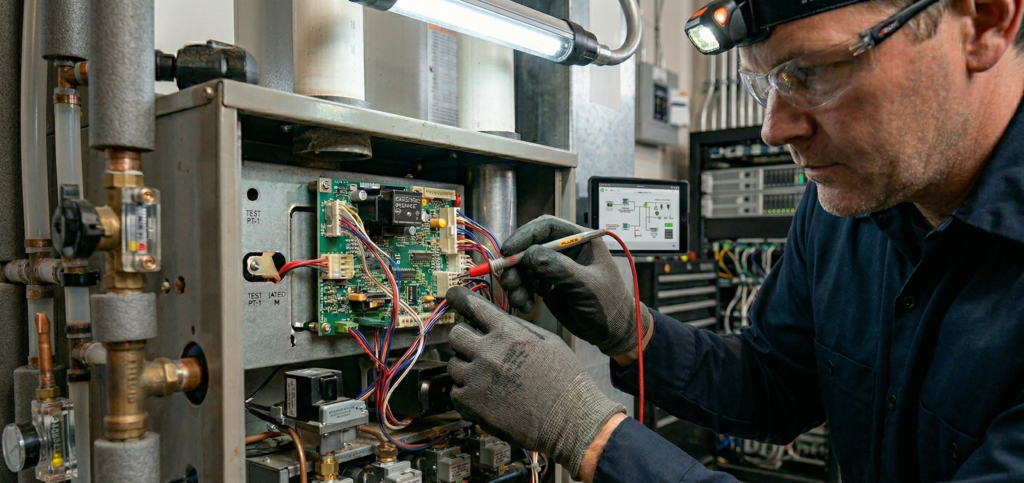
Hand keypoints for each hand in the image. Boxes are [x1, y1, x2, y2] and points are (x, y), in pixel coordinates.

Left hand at [445, 286, 624, 478]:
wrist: (570, 419)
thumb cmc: (565, 380)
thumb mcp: (549, 341)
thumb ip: (519, 328)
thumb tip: (497, 320)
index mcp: (509, 333)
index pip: (474, 306)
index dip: (461, 298)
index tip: (453, 296)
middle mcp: (489, 352)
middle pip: (456, 334)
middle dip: (464, 337)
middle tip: (475, 347)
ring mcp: (478, 379)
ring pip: (453, 364)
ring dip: (465, 367)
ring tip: (485, 377)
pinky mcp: (472, 404)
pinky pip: (455, 391)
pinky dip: (465, 392)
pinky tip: (483, 395)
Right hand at [500, 216, 652, 356]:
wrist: (612, 331)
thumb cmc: (608, 304)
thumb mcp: (585, 285)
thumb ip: (558, 268)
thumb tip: (529, 255)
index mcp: (580, 240)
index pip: (547, 227)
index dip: (525, 235)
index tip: (509, 251)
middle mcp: (565, 250)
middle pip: (530, 246)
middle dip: (516, 264)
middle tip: (508, 282)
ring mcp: (555, 267)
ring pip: (525, 266)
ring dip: (517, 281)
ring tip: (518, 299)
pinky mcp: (549, 284)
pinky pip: (527, 283)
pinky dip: (522, 293)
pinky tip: (525, 306)